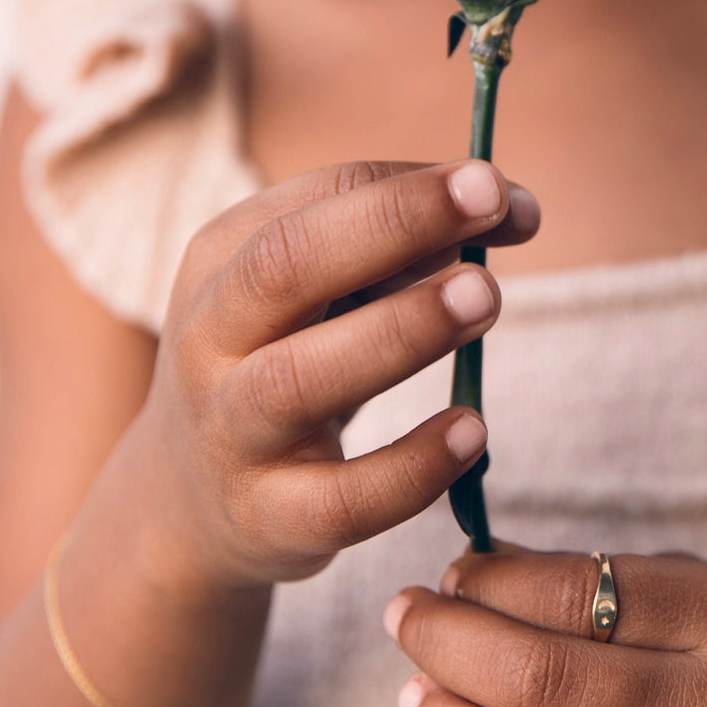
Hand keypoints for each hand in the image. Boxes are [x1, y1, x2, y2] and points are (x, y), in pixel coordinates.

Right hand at [124, 161, 539, 587]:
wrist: (190, 502)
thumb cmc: (282, 369)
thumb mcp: (319, 301)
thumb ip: (404, 253)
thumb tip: (515, 210)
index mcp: (221, 263)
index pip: (313, 201)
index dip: (409, 188)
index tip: (496, 187)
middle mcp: (209, 341)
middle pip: (284, 267)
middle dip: (392, 223)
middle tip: (490, 202)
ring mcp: (232, 434)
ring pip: (299, 379)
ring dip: (400, 332)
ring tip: (486, 300)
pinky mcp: (269, 519)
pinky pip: (341, 500)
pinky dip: (411, 467)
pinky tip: (472, 432)